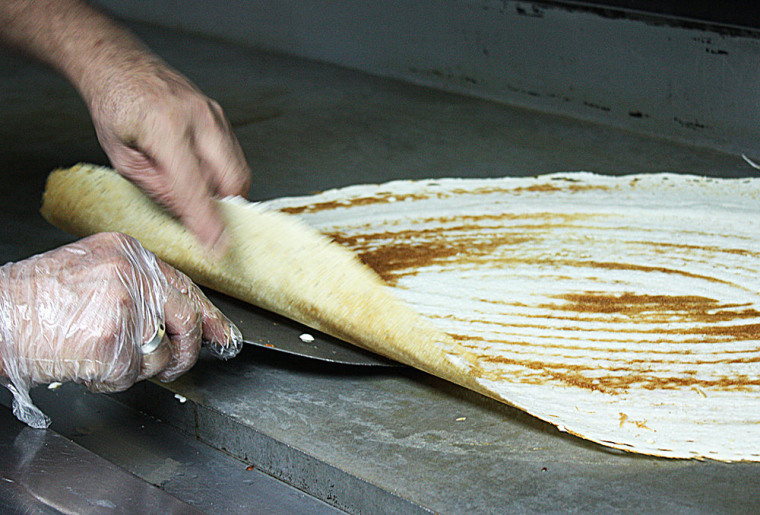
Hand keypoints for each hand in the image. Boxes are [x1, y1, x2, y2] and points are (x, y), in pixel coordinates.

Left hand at [0, 0, 251, 249]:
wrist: (123, 67)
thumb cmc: (116, 112)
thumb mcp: (123, 160)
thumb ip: (159, 189)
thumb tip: (191, 216)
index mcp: (165, 127)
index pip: (194, 186)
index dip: (207, 220)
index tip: (217, 247)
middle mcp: (198, 118)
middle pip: (231, 177)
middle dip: (225, 207)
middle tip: (206, 221)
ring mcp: (215, 115)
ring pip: (238, 169)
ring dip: (224, 192)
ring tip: (197, 194)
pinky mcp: (222, 117)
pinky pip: (234, 157)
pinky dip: (223, 175)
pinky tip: (201, 176)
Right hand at [0, 232, 241, 427]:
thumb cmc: (35, 301)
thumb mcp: (92, 271)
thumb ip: (136, 287)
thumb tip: (175, 316)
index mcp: (129, 252)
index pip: (185, 286)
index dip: (209, 315)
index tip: (223, 334)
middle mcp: (132, 273)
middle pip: (187, 319)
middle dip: (186, 352)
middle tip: (176, 365)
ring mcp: (124, 306)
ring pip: (162, 353)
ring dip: (138, 368)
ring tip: (103, 356)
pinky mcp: (112, 341)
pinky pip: (132, 374)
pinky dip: (112, 380)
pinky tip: (88, 365)